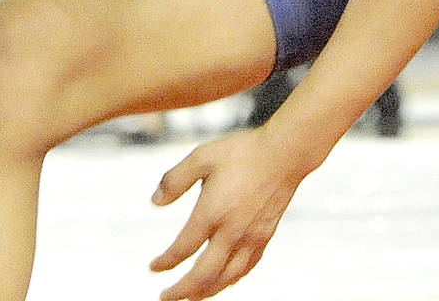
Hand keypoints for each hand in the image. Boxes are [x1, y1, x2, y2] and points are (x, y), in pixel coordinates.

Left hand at [149, 127, 310, 300]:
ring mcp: (251, 238)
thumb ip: (174, 180)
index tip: (154, 267)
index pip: (183, 249)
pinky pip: (246, 269)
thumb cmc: (241, 152)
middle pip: (204, 275)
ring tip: (191, 297)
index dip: (166, 262)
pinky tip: (223, 280)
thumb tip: (155, 202)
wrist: (284, 154)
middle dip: (182, 291)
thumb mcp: (201, 157)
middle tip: (165, 298)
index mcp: (212, 213)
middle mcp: (232, 232)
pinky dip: (230, 280)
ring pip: (227, 278)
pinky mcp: (265, 237)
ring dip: (206, 292)